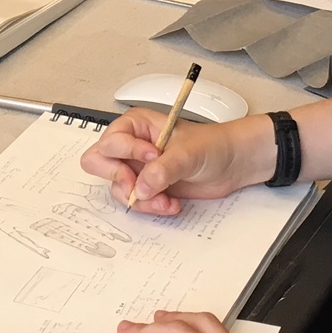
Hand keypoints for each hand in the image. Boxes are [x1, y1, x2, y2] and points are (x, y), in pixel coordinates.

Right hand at [79, 110, 273, 215]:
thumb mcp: (188, 153)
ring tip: (165, 199)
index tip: (153, 157)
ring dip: (140, 199)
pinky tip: (170, 203)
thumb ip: (163, 169)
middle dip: (118, 178)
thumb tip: (141, 188)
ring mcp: (137, 168)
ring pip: (116, 187)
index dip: (128, 153)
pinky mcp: (147, 187)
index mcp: (135, 125)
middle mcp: (131, 146)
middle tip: (137, 185)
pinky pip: (134, 201)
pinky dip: (150, 207)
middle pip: (98, 162)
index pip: (110, 141)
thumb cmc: (213, 145)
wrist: (233, 164)